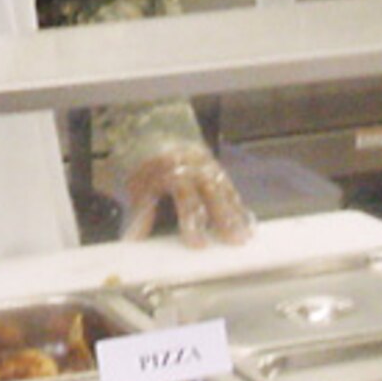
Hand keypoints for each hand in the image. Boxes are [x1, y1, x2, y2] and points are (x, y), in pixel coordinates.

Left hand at [121, 144, 254, 247]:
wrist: (152, 135)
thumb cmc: (141, 169)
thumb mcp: (133, 187)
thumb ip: (138, 214)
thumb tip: (133, 240)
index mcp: (168, 166)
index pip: (183, 195)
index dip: (191, 221)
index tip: (197, 245)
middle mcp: (191, 162)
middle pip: (210, 190)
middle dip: (221, 217)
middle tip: (231, 241)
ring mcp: (206, 164)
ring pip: (224, 188)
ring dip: (235, 213)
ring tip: (245, 237)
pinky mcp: (215, 168)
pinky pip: (230, 187)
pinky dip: (239, 206)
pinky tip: (248, 224)